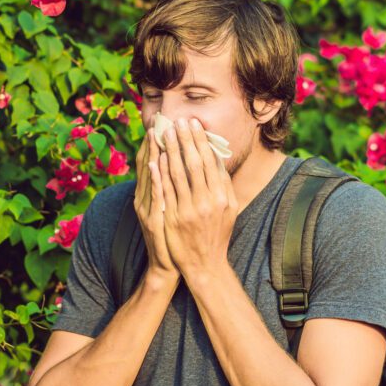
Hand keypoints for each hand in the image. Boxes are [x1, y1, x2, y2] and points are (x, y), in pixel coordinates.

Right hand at [134, 133, 179, 281]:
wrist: (170, 266)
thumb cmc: (173, 237)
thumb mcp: (170, 210)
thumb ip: (171, 189)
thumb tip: (178, 166)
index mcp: (149, 196)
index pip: (151, 164)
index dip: (153, 144)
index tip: (159, 124)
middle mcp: (145, 200)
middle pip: (148, 166)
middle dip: (153, 144)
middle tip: (158, 122)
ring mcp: (148, 211)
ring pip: (150, 177)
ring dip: (153, 154)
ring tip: (156, 135)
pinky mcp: (154, 221)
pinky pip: (155, 195)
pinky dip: (155, 179)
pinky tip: (158, 164)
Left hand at [153, 117, 237, 275]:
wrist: (205, 264)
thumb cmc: (217, 234)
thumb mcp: (229, 209)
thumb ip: (224, 184)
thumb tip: (217, 158)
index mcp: (221, 197)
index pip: (210, 162)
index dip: (201, 141)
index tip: (194, 124)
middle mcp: (206, 202)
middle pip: (194, 163)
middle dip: (185, 140)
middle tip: (178, 121)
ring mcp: (188, 211)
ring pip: (177, 174)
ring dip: (170, 150)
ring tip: (164, 133)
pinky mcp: (172, 219)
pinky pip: (165, 191)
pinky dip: (160, 173)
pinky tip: (156, 158)